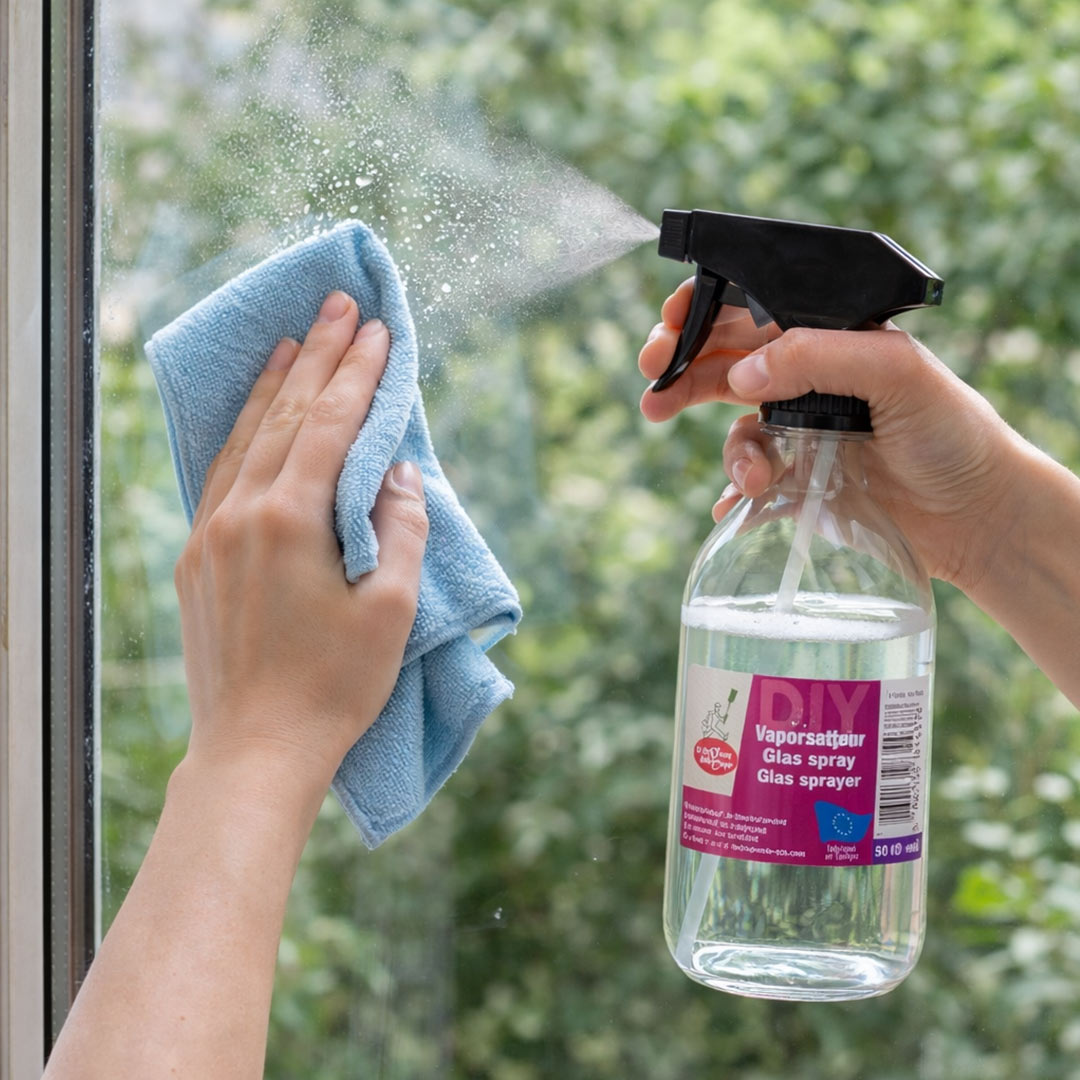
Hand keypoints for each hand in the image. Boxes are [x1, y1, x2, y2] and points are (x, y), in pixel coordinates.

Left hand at [175, 290, 428, 791]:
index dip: (358, 374)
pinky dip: (241, 433)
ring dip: (273, 384)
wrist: (254, 752)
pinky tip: (253, 412)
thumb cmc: (333, 689)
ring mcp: (210, 534)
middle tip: (341, 305)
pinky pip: (219, 473)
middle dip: (317, 357)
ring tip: (294, 337)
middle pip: (285, 416)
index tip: (379, 330)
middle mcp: (240, 514)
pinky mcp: (196, 558)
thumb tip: (400, 470)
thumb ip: (401, 528)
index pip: (330, 426)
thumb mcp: (391, 611)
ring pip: (245, 438)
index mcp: (290, 522)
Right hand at [639, 277, 1027, 594]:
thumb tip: (745, 372)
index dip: (706, 307)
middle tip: (653, 374)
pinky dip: (736, 489)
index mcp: (830, 335)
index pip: (755, 306)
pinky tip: (740, 503)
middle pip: (725, 358)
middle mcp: (809, 376)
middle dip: (681, 362)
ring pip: (731, 420)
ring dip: (721, 440)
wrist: (974, 515)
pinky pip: (747, 475)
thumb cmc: (951, 431)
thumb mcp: (896, 373)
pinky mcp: (796, 477)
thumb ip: (819, 357)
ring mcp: (798, 427)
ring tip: (744, 472)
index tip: (672, 320)